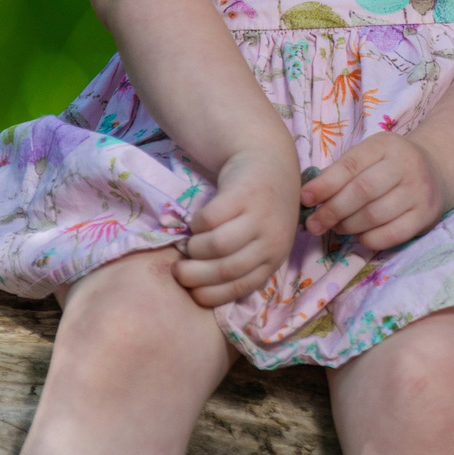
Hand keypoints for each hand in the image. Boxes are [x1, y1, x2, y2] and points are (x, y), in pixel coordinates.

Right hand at [173, 145, 299, 307]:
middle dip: (194, 275)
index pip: (240, 288)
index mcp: (275, 257)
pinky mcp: (245, 193)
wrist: (268, 160)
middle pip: (225, 270)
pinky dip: (197, 223)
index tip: (190, 291)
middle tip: (179, 270)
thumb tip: (200, 290)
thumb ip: (240, 262)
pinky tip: (199, 221)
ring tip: (190, 244)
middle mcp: (273, 239)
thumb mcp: (259, 240)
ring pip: (217, 246)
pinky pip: (210, 219)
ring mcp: (261, 215)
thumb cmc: (258, 208)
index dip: (210, 294)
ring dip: (195, 248)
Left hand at [302, 131, 452, 251]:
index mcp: (386, 145)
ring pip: (374, 216)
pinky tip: (360, 234)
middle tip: (314, 223)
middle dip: (332, 210)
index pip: (350, 166)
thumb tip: (307, 198)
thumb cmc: (390, 165)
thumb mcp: (369, 156)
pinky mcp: (426, 216)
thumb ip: (341, 172)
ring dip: (347, 226)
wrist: (436, 171)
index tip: (305, 199)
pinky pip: (390, 235)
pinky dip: (367, 239)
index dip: (324, 185)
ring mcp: (419, 191)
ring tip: (336, 227)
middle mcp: (407, 165)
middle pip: (362, 192)